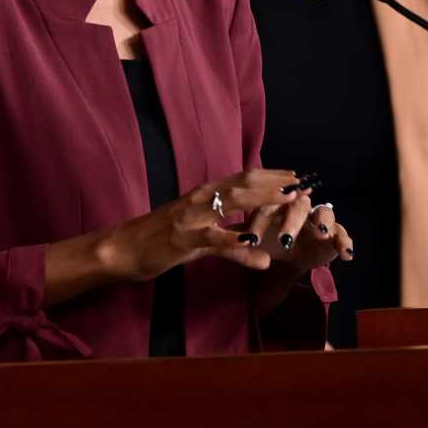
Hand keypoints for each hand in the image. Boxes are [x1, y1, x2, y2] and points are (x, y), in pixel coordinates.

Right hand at [103, 169, 304, 281]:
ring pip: (232, 202)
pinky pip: (213, 239)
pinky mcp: (183, 239)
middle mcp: (200, 198)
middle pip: (244, 183)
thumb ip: (230, 242)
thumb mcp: (199, 238)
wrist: (122, 248)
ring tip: (289, 200)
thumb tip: (260, 251)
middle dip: (276, 183)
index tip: (298, 176)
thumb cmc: (160, 239)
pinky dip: (235, 240)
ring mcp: (191, 217)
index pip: (243, 178)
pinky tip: (254, 242)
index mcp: (204, 194)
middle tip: (305, 184)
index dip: (272, 177)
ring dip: (263, 199)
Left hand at [241, 190, 353, 273]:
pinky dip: (345, 241)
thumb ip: (237, 239)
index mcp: (273, 203)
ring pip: (324, 212)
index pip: (264, 206)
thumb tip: (220, 239)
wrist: (292, 253)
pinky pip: (343, 233)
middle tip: (284, 241)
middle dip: (291, 221)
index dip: (260, 219)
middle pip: (296, 206)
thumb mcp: (250, 240)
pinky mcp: (335, 232)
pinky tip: (347, 253)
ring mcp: (318, 217)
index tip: (253, 238)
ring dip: (323, 221)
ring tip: (322, 234)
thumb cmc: (268, 239)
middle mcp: (298, 205)